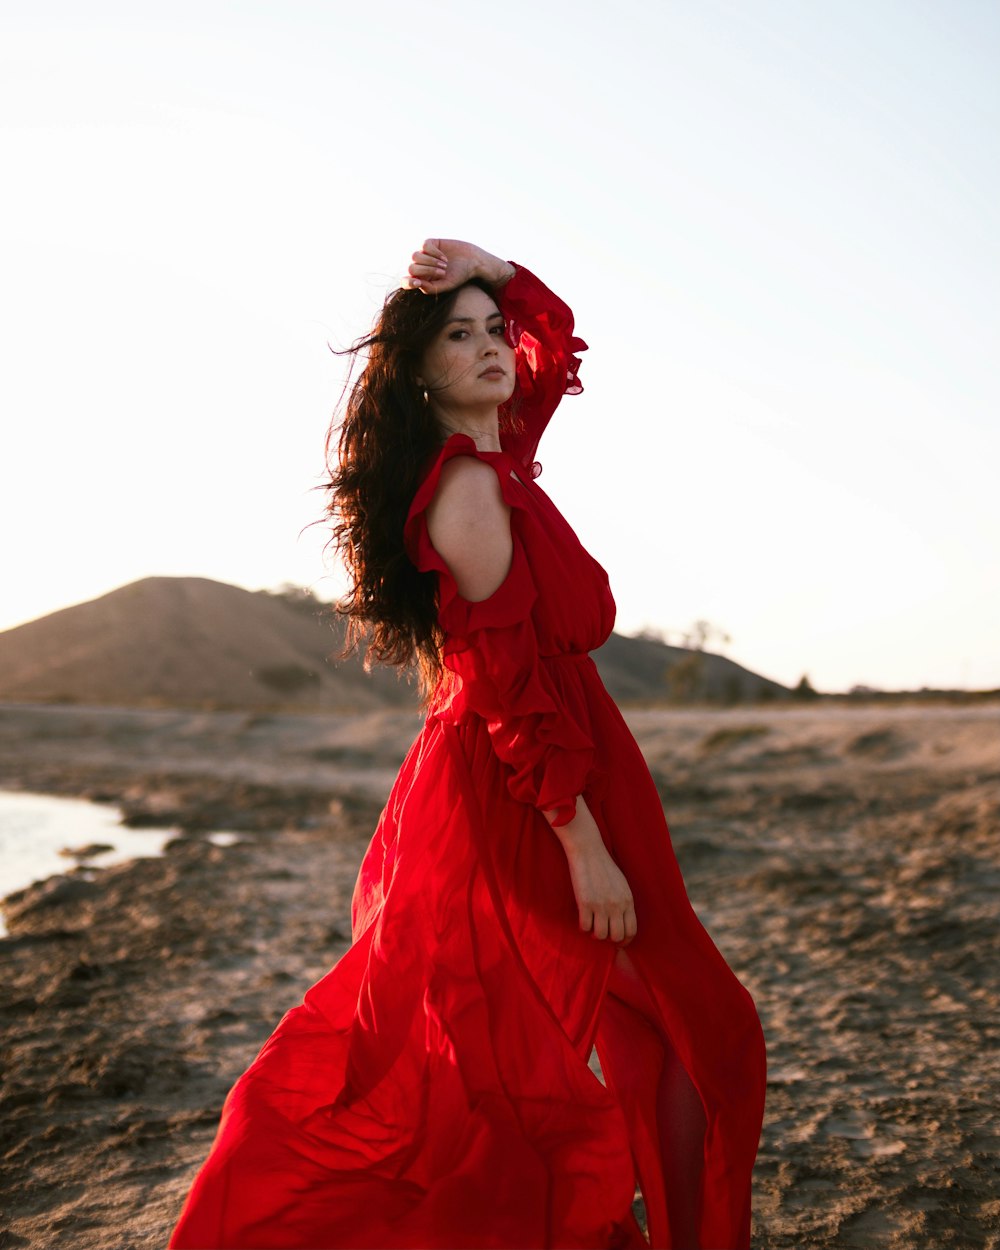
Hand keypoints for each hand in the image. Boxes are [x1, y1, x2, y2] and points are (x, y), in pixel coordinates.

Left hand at [404, 238, 513, 295]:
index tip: (418, 283)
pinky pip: (424, 246)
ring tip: (445, 266)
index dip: (408, 282)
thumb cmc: (459, 276)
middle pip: (411, 268)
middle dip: (427, 271)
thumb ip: (430, 288)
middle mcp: (420, 267)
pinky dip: (435, 252)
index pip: (405, 281)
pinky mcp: (429, 243)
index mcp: (421, 280)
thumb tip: (416, 282)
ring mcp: (423, 254)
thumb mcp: (446, 286)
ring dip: (431, 262)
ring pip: (416, 256)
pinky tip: (444, 257)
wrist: (472, 261)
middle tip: (443, 273)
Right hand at [548, 799, 637, 943]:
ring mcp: (601, 905)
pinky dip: (583, 927)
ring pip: (600, 935)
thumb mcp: (621, 885)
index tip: (617, 941)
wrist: (588, 851)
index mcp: (628, 900)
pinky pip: (585, 927)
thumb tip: (621, 922)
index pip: (631, 930)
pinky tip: (582, 919)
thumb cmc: (604, 867)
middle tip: (602, 933)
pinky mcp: (585, 903)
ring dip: (595, 934)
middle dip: (609, 939)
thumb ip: (623, 903)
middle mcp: (616, 905)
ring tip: (591, 925)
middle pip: (617, 936)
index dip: (625, 940)